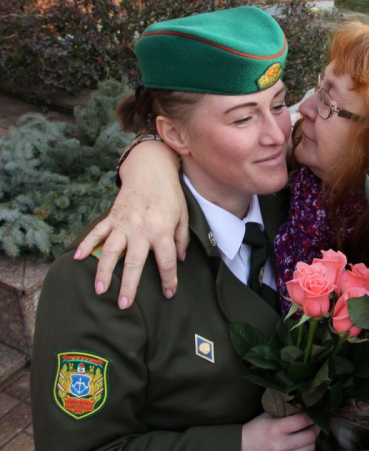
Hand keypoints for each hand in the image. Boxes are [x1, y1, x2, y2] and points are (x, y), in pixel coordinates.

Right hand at [73, 141, 187, 308]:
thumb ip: (181, 239)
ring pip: (111, 251)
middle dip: (128, 285)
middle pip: (134, 263)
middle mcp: (141, 230)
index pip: (166, 261)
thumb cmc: (170, 195)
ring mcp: (123, 224)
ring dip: (103, 271)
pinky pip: (97, 233)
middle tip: (123, 304)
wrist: (151, 170)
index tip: (169, 294)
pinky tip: (78, 259)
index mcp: (162, 231)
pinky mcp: (112, 217)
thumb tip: (180, 259)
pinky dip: (87, 245)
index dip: (169, 279)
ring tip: (99, 290)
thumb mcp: (183, 216)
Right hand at [242, 413, 319, 450]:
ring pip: (309, 449)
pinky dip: (306, 450)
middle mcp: (281, 444)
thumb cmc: (255, 429)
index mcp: (276, 428)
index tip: (314, 413)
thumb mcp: (267, 416)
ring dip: (312, 441)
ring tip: (309, 435)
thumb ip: (284, 410)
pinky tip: (303, 445)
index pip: (302, 421)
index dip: (311, 416)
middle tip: (315, 424)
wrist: (241, 447)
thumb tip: (302, 404)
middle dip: (315, 428)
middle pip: (310, 436)